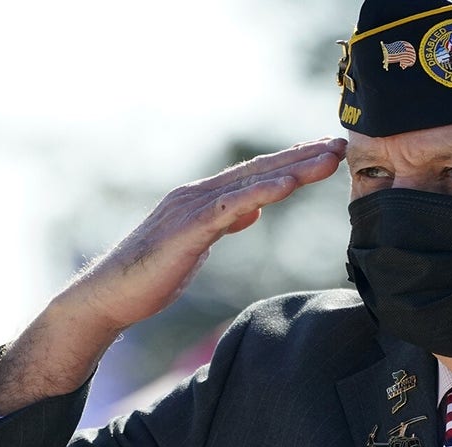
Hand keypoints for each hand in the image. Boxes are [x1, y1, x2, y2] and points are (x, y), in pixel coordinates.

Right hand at [0, 137, 346, 422]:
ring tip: (329, 157)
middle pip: (262, 169)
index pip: (258, 174)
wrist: (110, 296)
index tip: (328, 152)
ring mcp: (193, 207)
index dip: (294, 161)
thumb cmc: (152, 273)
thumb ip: (224, 223)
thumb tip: (251, 211)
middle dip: (303, 155)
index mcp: (205, 198)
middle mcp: (200, 194)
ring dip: (294, 168)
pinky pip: (230, 207)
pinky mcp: (188, 229)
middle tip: (341, 144)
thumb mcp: (199, 243)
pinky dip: (261, 193)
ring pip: (252, 182)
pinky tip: (288, 184)